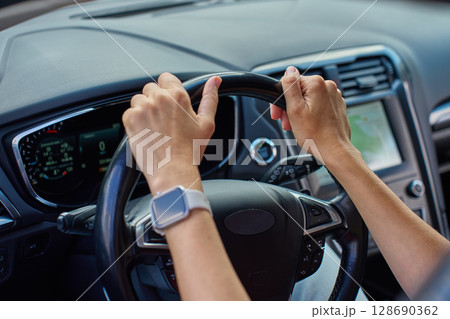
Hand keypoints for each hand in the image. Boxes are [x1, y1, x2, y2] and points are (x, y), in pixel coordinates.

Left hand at [122, 73, 221, 193]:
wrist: (172, 169)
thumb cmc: (191, 150)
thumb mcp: (206, 123)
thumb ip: (210, 98)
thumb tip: (215, 80)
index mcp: (178, 96)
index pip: (166, 78)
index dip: (167, 89)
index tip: (169, 103)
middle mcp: (159, 98)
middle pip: (151, 88)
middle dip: (155, 101)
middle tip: (164, 121)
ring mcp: (143, 108)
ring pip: (138, 100)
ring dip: (144, 110)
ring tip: (155, 128)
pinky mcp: (130, 119)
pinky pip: (129, 113)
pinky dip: (135, 122)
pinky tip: (147, 133)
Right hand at [270, 66, 356, 164]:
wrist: (335, 150)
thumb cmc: (316, 135)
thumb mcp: (295, 109)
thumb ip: (290, 86)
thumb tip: (289, 70)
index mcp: (316, 84)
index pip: (289, 83)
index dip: (280, 100)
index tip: (278, 114)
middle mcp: (328, 86)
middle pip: (299, 91)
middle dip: (290, 106)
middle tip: (287, 122)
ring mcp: (334, 96)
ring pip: (308, 99)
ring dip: (299, 111)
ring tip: (298, 125)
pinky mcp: (337, 106)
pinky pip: (318, 105)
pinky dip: (310, 113)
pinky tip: (308, 125)